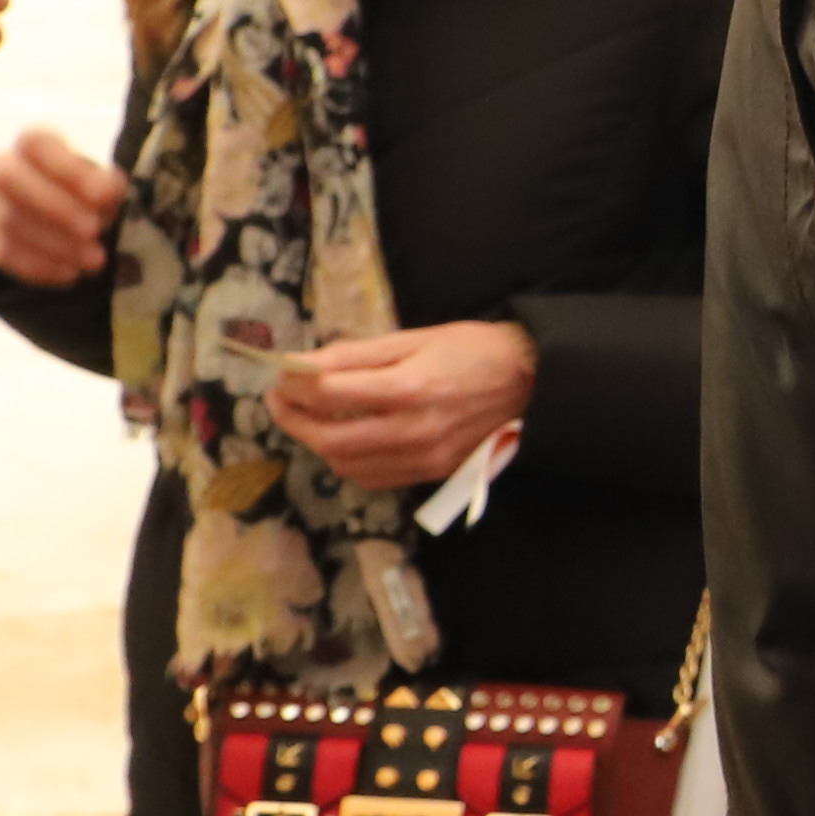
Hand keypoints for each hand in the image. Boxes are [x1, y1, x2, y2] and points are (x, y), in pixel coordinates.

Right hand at [0, 127, 133, 288]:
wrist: (51, 218)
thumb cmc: (81, 194)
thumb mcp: (101, 185)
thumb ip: (105, 186)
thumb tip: (106, 192)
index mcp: (32, 143)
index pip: (37, 144)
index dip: (68, 168)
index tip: (104, 195)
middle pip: (9, 177)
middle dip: (55, 207)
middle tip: (94, 231)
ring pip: (6, 218)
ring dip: (54, 243)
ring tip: (94, 261)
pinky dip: (38, 266)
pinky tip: (70, 274)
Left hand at [274, 321, 537, 490]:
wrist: (533, 383)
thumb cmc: (474, 350)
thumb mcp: (415, 338)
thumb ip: (355, 354)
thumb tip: (302, 364)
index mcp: (408, 387)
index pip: (328, 393)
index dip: (293, 384)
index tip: (281, 374)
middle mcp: (412, 430)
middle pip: (329, 438)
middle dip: (293, 420)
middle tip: (280, 400)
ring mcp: (422, 458)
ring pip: (346, 465)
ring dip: (317, 443)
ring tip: (311, 419)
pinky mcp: (431, 473)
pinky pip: (372, 478)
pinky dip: (347, 462)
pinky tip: (345, 441)